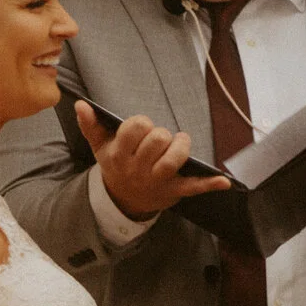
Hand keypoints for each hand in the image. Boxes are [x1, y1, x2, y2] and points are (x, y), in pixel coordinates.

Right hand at [79, 102, 231, 219]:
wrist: (123, 201)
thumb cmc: (115, 166)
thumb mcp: (99, 148)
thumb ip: (90, 125)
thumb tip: (81, 105)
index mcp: (119, 155)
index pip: (135, 128)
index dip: (141, 123)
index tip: (142, 128)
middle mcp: (138, 169)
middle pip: (157, 140)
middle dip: (161, 134)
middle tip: (159, 139)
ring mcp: (157, 181)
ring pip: (172, 160)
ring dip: (181, 147)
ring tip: (180, 143)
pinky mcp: (174, 191)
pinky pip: (193, 187)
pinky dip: (209, 184)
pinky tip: (224, 181)